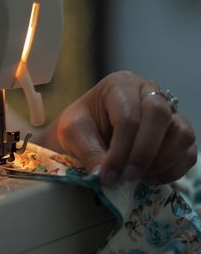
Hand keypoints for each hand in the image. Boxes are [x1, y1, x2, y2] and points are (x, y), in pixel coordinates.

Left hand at [56, 71, 196, 184]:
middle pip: (159, 116)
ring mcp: (167, 110)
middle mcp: (148, 91)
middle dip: (143, 153)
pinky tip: (147, 177)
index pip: (128, 117)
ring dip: (161, 162)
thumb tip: (108, 177)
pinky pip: (188, 151)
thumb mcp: (72, 133)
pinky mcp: (177, 131)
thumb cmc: (81, 124)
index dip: (119, 151)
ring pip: (182, 133)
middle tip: (127, 177)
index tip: (108, 176)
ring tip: (135, 177)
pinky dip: (172, 170)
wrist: (88, 128)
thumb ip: (88, 152)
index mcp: (119, 84)